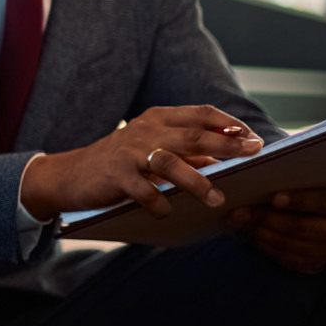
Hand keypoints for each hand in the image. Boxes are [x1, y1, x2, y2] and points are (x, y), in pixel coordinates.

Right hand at [20, 106, 260, 220]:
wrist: (70, 175)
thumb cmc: (121, 164)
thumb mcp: (154, 150)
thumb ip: (188, 152)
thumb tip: (228, 160)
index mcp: (158, 118)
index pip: (201, 113)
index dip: (230, 124)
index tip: (254, 139)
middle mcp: (144, 130)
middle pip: (193, 134)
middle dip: (227, 144)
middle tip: (253, 154)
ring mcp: (129, 152)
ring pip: (170, 162)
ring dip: (198, 181)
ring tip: (218, 198)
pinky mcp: (115, 175)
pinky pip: (144, 191)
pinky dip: (160, 203)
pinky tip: (168, 212)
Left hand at [227, 187, 325, 273]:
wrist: (321, 220)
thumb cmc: (307, 193)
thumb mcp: (306, 183)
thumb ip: (291, 179)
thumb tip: (255, 172)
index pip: (322, 202)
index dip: (299, 200)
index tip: (274, 198)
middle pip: (299, 226)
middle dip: (264, 218)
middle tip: (236, 211)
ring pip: (287, 244)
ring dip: (257, 232)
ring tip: (234, 220)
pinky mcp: (313, 265)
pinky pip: (283, 257)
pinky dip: (260, 243)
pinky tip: (245, 231)